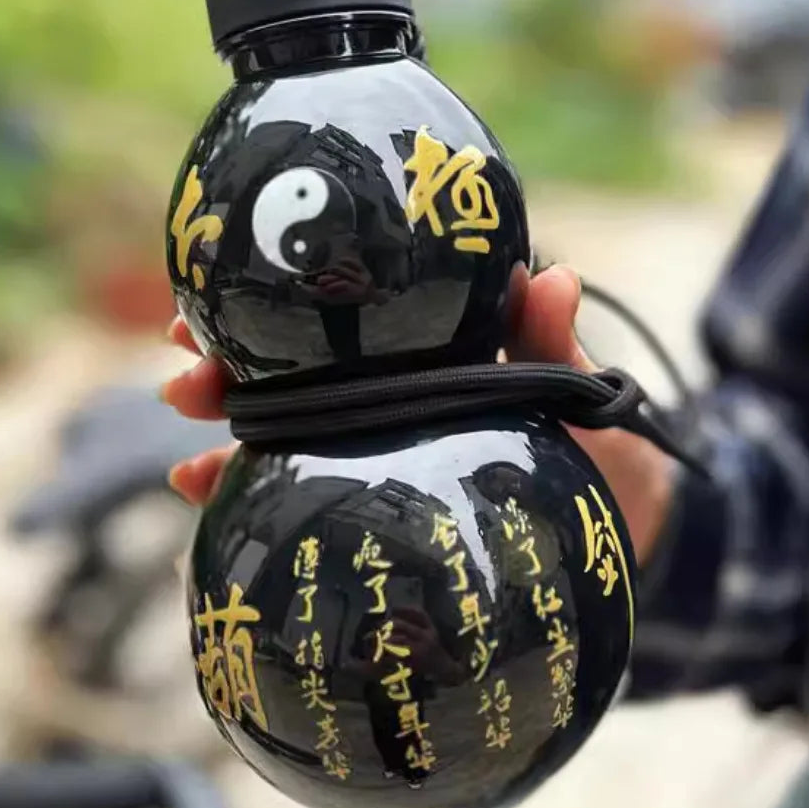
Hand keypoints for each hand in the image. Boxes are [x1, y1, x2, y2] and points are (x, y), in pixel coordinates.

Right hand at [161, 266, 673, 565]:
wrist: (625, 531)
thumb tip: (557, 275)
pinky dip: (258, 513)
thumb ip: (553, 346)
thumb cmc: (601, 452)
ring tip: (186, 467)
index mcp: (425, 358)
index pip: (338, 323)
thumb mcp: (576, 396)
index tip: (215, 299)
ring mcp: (382, 458)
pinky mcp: (383, 514)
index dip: (275, 309)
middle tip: (183, 383)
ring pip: (290, 445)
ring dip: (230, 450)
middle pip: (294, 382)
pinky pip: (311, 508)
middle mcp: (390, 402)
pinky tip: (211, 527)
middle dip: (229, 377)